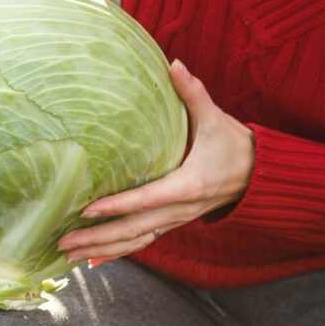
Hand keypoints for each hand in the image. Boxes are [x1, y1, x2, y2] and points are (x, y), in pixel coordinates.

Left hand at [56, 59, 255, 265]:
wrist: (260, 176)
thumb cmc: (235, 145)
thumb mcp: (216, 118)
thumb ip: (194, 93)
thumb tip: (175, 64)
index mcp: (189, 184)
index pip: (147, 198)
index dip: (117, 206)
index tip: (87, 210)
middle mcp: (180, 209)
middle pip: (134, 229)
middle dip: (97, 237)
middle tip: (63, 241)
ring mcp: (176, 220)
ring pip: (135, 241)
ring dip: (101, 249)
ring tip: (68, 255)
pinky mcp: (172, 224)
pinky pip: (142, 242)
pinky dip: (117, 253)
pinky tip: (92, 261)